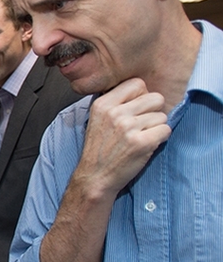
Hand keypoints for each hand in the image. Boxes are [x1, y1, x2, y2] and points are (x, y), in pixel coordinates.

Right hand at [78, 78, 169, 196]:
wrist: (95, 177)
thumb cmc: (99, 150)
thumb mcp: (97, 119)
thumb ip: (116, 103)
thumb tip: (142, 90)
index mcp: (103, 104)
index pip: (136, 83)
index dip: (142, 96)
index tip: (136, 110)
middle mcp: (115, 113)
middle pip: (155, 98)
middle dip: (154, 112)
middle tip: (142, 126)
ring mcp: (128, 128)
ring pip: (162, 116)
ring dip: (156, 127)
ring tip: (141, 138)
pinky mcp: (141, 142)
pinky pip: (166, 130)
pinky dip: (160, 138)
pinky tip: (146, 145)